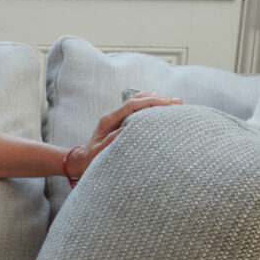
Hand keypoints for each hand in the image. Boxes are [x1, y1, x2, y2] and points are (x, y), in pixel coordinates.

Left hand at [67, 91, 182, 176]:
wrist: (81, 160)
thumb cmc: (90, 159)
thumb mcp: (100, 152)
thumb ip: (111, 141)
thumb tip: (126, 129)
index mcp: (108, 120)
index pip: (132, 105)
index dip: (150, 102)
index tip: (167, 102)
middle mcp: (112, 116)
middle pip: (136, 100)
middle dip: (157, 99)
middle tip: (178, 102)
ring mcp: (116, 118)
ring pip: (136, 102)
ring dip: (154, 100)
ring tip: (173, 102)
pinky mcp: (119, 122)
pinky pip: (135, 110)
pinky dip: (149, 106)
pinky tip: (160, 109)